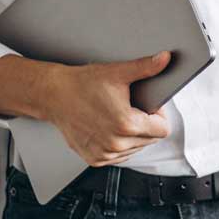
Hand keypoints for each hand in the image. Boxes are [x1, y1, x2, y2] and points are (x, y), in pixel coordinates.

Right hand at [39, 51, 172, 165]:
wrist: (54, 95)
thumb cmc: (81, 85)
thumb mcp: (117, 73)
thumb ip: (145, 67)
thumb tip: (164, 59)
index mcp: (126, 125)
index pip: (163, 129)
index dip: (158, 115)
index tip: (148, 106)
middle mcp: (116, 144)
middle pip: (151, 140)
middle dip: (146, 124)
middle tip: (130, 107)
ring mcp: (105, 154)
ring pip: (136, 149)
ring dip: (133, 136)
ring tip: (117, 116)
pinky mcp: (95, 159)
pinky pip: (120, 156)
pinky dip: (119, 144)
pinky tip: (109, 128)